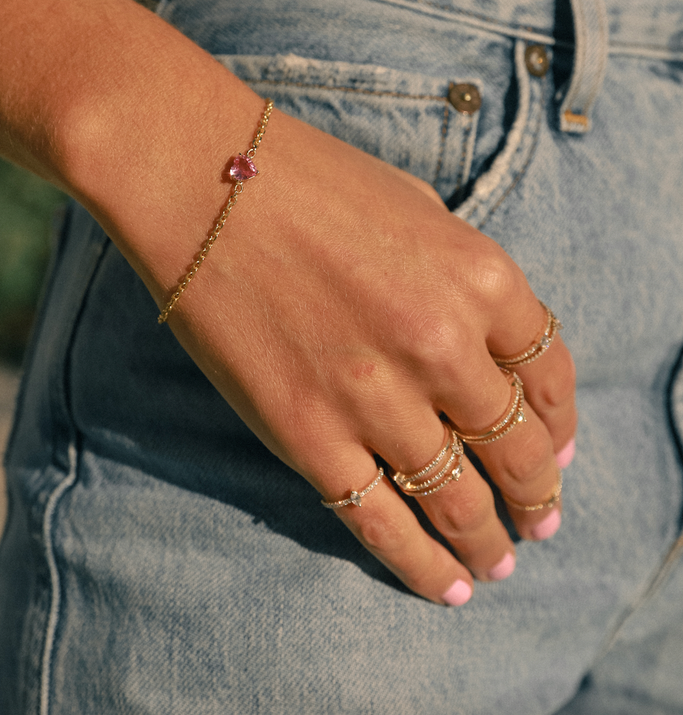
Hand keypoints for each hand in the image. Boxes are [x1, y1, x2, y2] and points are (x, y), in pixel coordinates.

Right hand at [157, 108, 576, 605]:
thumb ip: (465, 281)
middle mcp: (443, 343)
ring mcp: (376, 397)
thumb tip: (493, 351)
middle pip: (516, 447)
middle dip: (537, 493)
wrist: (202, 181)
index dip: (562, 425)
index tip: (559, 451)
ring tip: (500, 562)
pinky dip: (422, 564)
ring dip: (489, 540)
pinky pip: (382, 522)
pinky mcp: (310, 437)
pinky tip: (448, 584)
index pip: (549, 375)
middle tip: (540, 520)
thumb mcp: (419, 210)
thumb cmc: (310, 180)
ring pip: (458, 498)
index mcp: (480, 277)